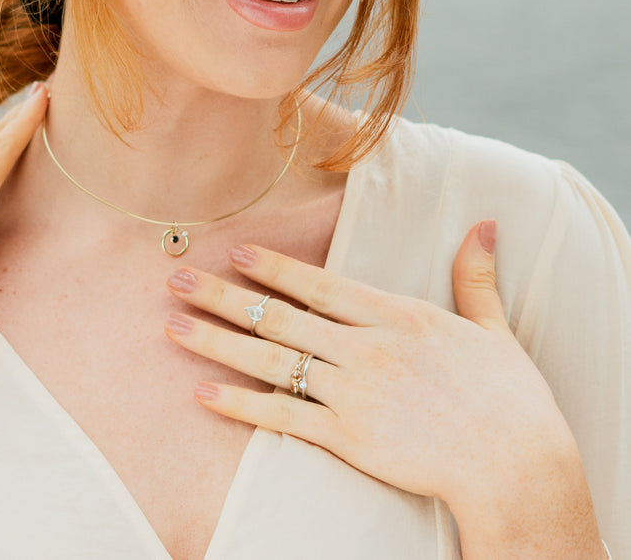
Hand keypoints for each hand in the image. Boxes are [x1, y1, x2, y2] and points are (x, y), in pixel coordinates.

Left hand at [163, 224, 587, 521]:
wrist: (518, 466)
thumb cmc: (508, 397)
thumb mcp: (493, 327)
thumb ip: (475, 275)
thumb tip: (485, 223)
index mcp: (396, 315)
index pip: (320, 283)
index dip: (273, 266)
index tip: (233, 250)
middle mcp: (364, 347)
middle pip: (279, 315)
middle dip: (222, 295)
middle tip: (175, 279)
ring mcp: (352, 392)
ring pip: (270, 360)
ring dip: (216, 342)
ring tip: (172, 328)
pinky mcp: (347, 437)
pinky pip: (282, 416)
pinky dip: (241, 405)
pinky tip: (204, 394)